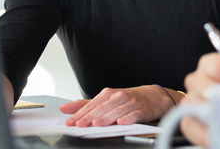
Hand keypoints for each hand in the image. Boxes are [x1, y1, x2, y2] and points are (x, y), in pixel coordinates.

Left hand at [59, 85, 176, 126]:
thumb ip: (86, 105)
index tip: (70, 122)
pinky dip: (128, 118)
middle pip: (102, 108)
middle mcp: (119, 97)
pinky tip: (122, 122)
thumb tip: (65, 108)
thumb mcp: (106, 100)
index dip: (80, 114)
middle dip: (90, 117)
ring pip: (117, 111)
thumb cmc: (128, 99)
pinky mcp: (143, 110)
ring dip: (106, 118)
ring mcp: (131, 102)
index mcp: (108, 94)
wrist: (154, 96)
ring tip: (97, 124)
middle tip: (80, 124)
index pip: (91, 105)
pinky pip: (134, 115)